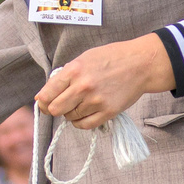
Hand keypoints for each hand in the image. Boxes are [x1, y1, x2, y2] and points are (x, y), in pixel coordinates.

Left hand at [35, 36, 174, 129]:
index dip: (42, 101)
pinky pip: (85, 125)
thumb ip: (66, 75)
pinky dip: (81, 122)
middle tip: (61, 106)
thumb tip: (46, 94)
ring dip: (71, 113)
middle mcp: (83, 87)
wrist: (140, 64)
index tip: (44, 103)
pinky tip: (85, 114)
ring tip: (80, 104)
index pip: (47, 94)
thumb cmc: (112, 58)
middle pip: (55, 109)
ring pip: (70, 117)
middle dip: (54, 109)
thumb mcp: (84, 58)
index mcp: (74, 70)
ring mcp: (95, 101)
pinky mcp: (107, 112)